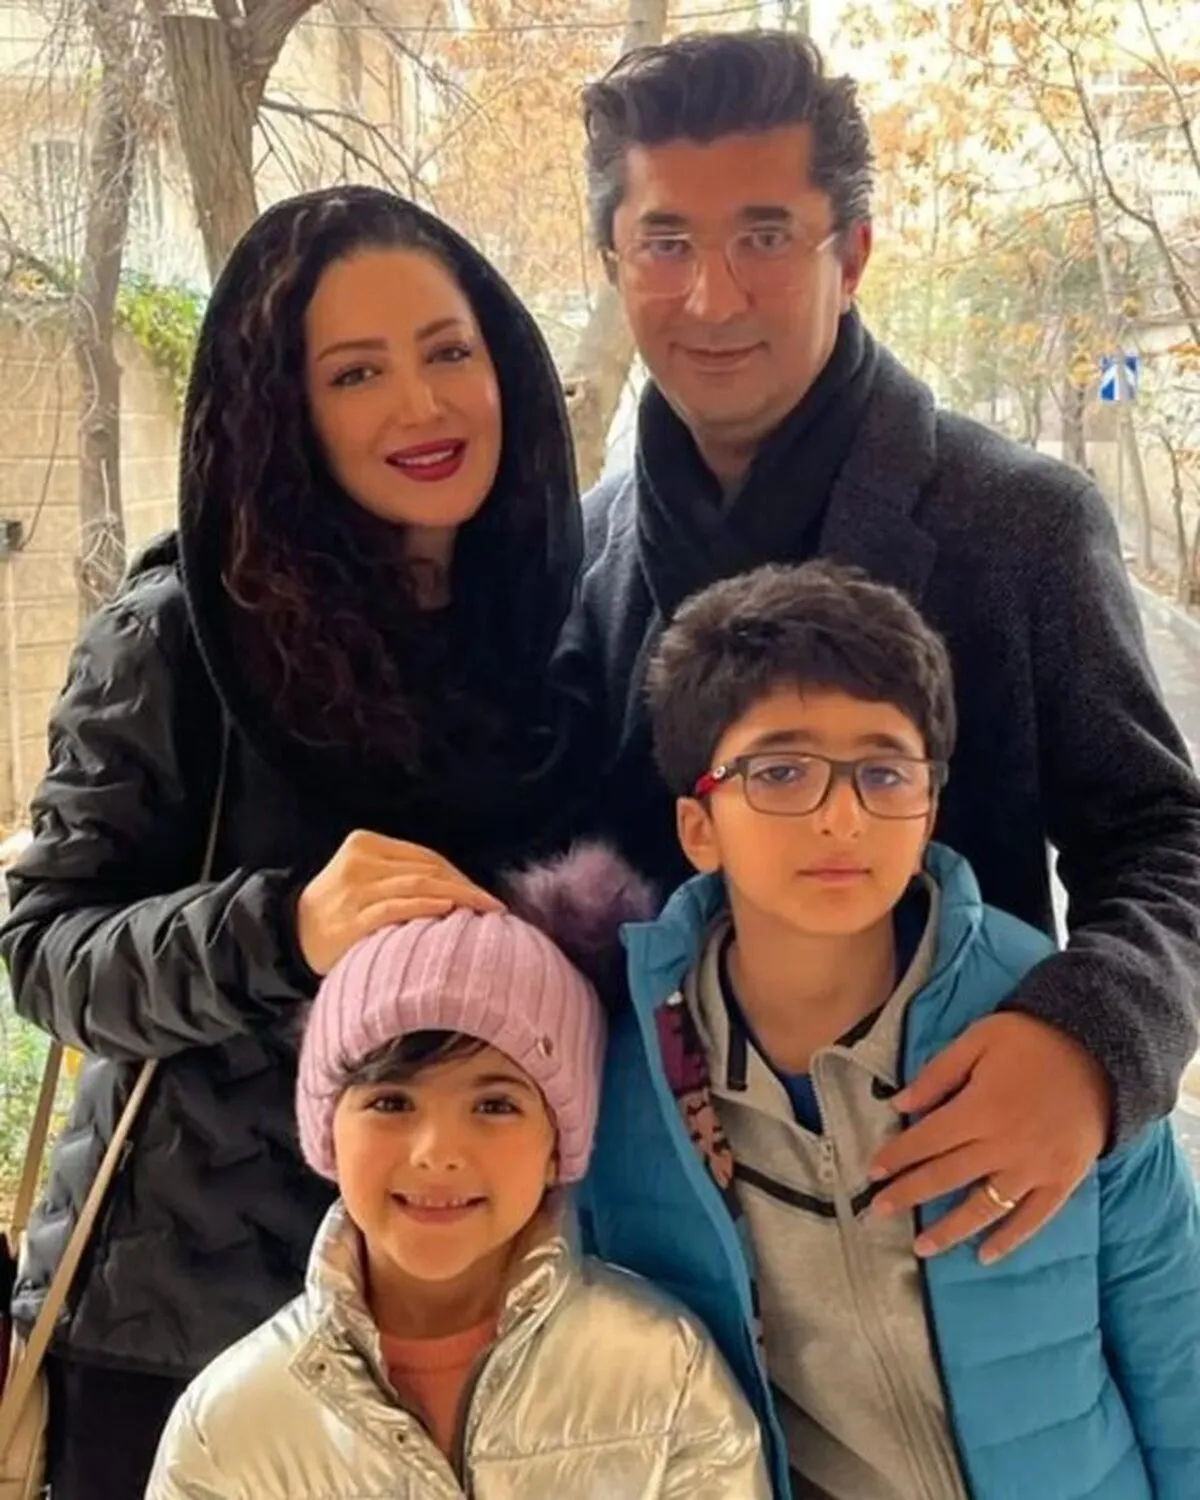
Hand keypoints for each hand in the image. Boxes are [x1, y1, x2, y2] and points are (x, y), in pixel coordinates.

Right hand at [296, 831, 503, 975]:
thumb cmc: (338, 910)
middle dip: (466, 887)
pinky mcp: (351, 919)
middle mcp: (359, 862)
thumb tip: (460, 889)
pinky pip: (396, 909)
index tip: (484, 894)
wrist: (288, 936)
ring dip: (457, 897)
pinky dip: (425, 907)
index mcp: (364, 844)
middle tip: (494, 906)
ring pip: (417, 886)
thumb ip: (401, 876)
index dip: (459, 874)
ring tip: (483, 911)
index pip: (425, 856)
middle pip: (426, 870)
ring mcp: (353, 890)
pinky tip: (448, 911)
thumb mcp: (363, 878)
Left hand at [868, 1012, 1110, 1262]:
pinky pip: (1032, 1218)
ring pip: (984, 1207)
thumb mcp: (978, 1039)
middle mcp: (1004, 1146)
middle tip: (878, 1212)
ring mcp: (1035, 1168)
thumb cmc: (1033, 1040)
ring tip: (921, 1247)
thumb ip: (937, 1075)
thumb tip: (899, 1105)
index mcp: (979, 1109)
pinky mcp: (1062, 1181)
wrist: (1102, 1051)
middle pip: (946, 1177)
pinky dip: (1009, 1240)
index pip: (926, 1141)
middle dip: (908, 1195)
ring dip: (950, 1229)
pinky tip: (985, 1255)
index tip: (871, 1173)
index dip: (896, 1157)